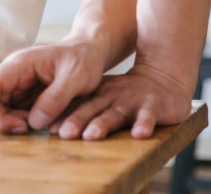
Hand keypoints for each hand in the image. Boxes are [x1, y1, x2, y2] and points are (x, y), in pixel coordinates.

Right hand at [0, 40, 107, 133]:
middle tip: (26, 129)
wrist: (90, 54)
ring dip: (16, 122)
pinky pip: (18, 114)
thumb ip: (56, 98)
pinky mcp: (27, 98)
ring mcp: (20, 87)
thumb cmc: (83, 59)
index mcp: (21, 63)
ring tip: (43, 124)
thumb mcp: (76, 77)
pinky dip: (26, 123)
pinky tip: (46, 122)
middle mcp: (15, 75)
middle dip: (4, 119)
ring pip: (4, 110)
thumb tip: (34, 122)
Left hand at [44, 61, 192, 139]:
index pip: (77, 104)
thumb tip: (47, 126)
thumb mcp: (103, 94)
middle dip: (77, 121)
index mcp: (97, 94)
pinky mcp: (153, 106)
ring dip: (103, 124)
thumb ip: (81, 107)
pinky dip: (144, 124)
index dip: (63, 116)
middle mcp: (112, 96)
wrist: (163, 76)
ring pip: (116, 114)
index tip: (49, 128)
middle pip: (92, 109)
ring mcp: (132, 101)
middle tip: (63, 133)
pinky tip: (139, 134)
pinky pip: (148, 116)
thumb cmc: (127, 93)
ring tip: (92, 135)